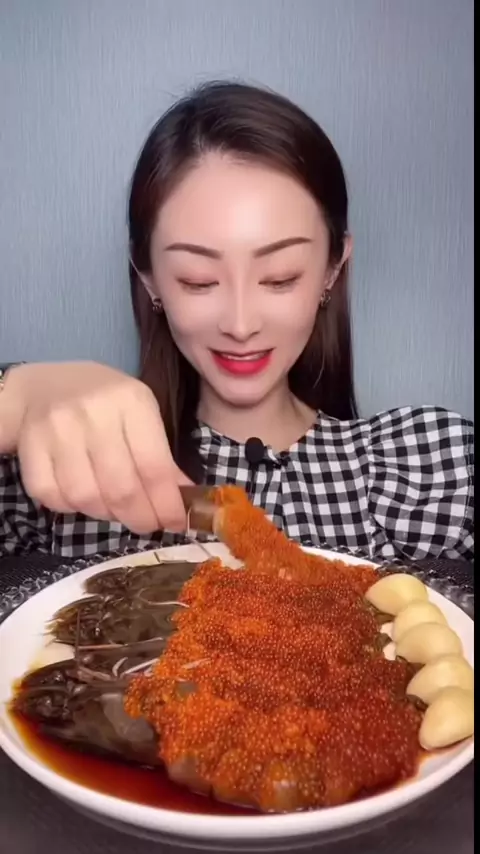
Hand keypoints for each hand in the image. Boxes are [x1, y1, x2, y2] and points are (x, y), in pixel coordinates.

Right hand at [0, 362, 190, 532]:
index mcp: (131, 401)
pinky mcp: (30, 447)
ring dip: (107, 515)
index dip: (166, 504)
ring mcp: (57, 430)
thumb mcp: (141, 416)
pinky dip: (72, 508)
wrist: (45, 386)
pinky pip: (54, 497)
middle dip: (140, 517)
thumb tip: (182, 505)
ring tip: (117, 509)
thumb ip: (162, 458)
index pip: (154, 466)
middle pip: (121, 488)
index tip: (175, 523)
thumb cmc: (105, 403)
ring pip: (86, 498)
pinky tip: (84, 497)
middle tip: (148, 525)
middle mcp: (93, 413)